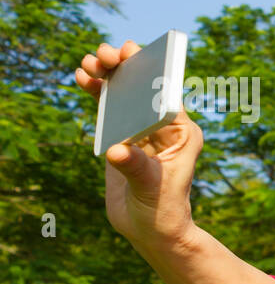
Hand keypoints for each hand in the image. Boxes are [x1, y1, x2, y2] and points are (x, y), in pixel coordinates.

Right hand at [76, 40, 202, 249]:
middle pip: (145, 87)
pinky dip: (98, 92)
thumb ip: (135, 166)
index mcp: (182, 132)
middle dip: (126, 66)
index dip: (149, 70)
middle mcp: (165, 126)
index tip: (132, 53)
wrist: (151, 230)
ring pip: (126, 93)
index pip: (165, 93)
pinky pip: (111, 107)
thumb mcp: (151, 187)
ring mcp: (142, 129)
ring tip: (90, 63)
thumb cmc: (162, 210)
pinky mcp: (123, 136)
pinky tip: (83, 77)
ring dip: (109, 75)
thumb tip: (116, 151)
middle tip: (106, 55)